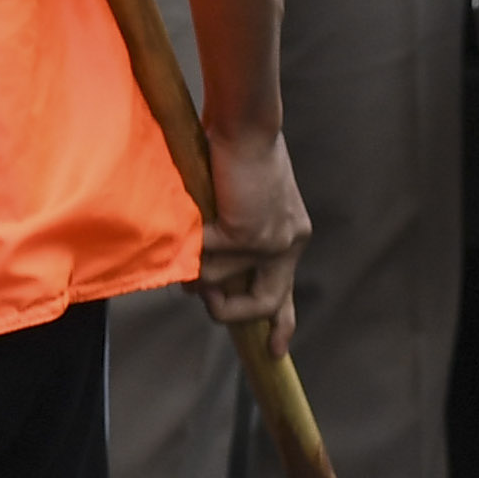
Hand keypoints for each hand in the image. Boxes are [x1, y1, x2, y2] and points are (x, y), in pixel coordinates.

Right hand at [197, 120, 311, 335]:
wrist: (245, 126)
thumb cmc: (233, 155)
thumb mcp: (238, 205)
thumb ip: (229, 238)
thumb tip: (197, 276)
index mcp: (290, 235)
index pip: (287, 291)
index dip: (280, 324)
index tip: (274, 351)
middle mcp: (288, 242)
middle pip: (266, 302)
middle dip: (232, 311)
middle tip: (209, 303)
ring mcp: (271, 240)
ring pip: (221, 278)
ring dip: (197, 265)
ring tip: (188, 242)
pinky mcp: (250, 233)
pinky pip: (206, 256)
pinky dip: (190, 241)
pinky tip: (190, 217)